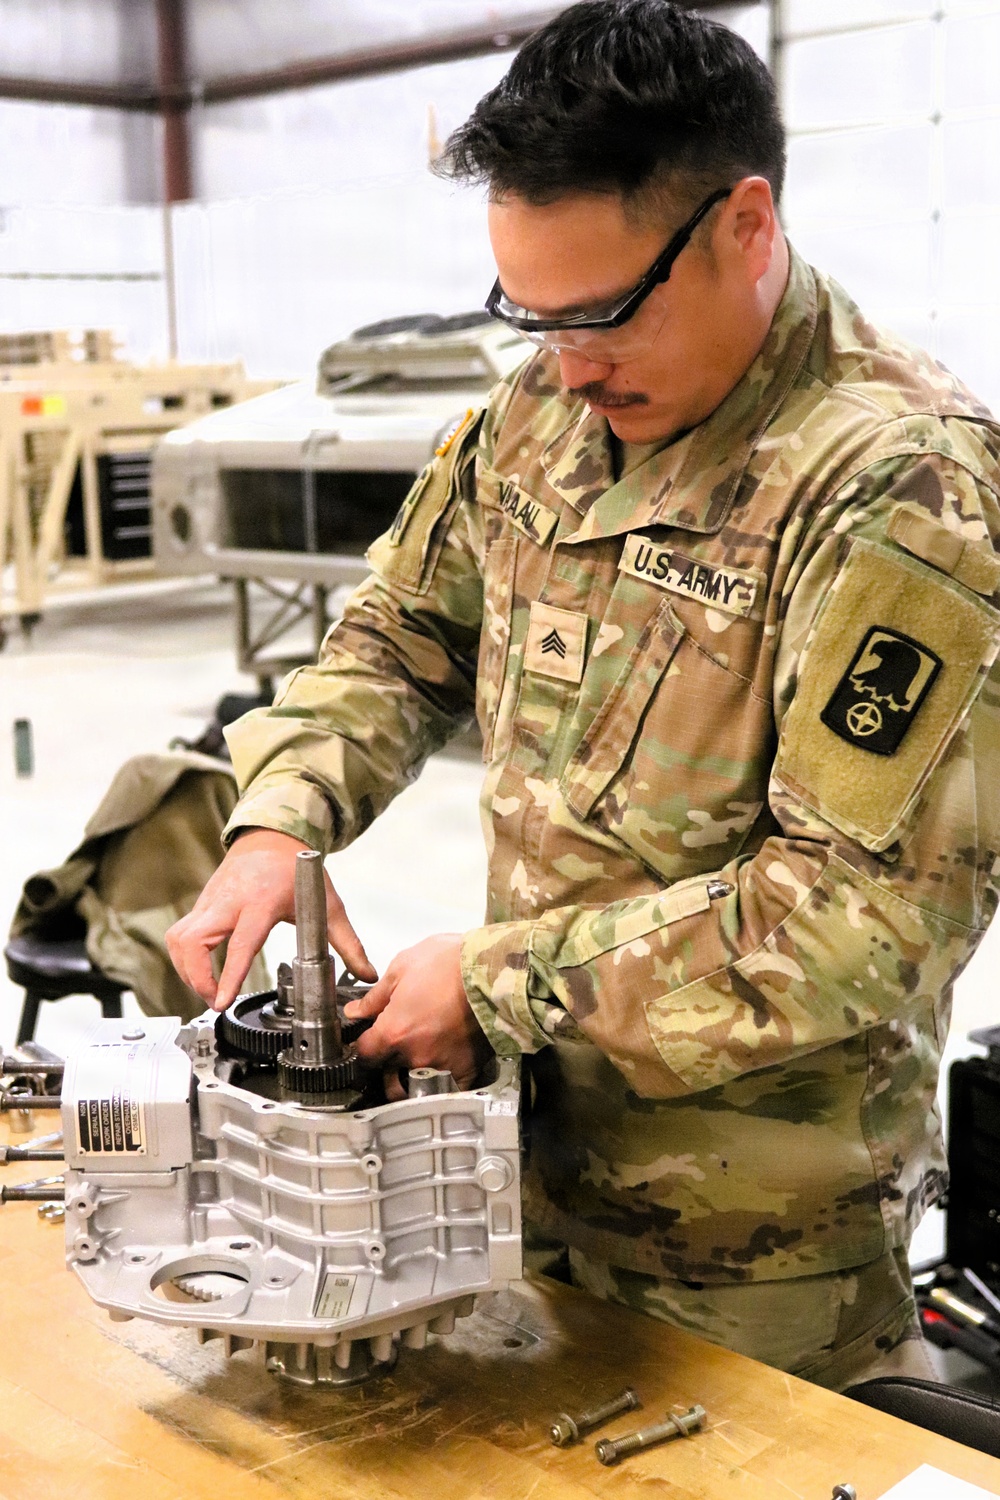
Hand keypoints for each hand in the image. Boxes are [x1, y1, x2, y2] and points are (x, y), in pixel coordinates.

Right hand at [165, 828, 375, 1010]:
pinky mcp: (200, 905)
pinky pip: (180, 935)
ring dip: (186, 970)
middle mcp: (228, 901)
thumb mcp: (329, 904)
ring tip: (208, 990)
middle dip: (196, 978)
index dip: (227, 975)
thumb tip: (366, 974)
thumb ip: (348, 943)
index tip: (220, 1001)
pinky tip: (203, 973)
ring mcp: (209, 902)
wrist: (272, 836)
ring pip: (178, 939)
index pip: (239, 944)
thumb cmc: (297, 868)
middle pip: (191, 942)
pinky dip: (185, 959)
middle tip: (214, 1000)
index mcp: (260, 902)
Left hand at [344, 934, 490, 1097]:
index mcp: (394, 1032)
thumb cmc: (450, 963)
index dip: (362, 1046)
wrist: (494, 969)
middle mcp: (415, 1055)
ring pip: (416, 1083)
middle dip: (385, 1064)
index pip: (364, 1054)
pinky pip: (450, 1087)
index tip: (368, 1039)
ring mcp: (442, 1065)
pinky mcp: (467, 1069)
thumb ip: (375, 997)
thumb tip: (357, 1011)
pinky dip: (444, 1082)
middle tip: (393, 1048)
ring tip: (418, 1058)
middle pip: (387, 1073)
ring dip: (412, 1076)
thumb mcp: (402, 969)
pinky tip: (444, 1067)